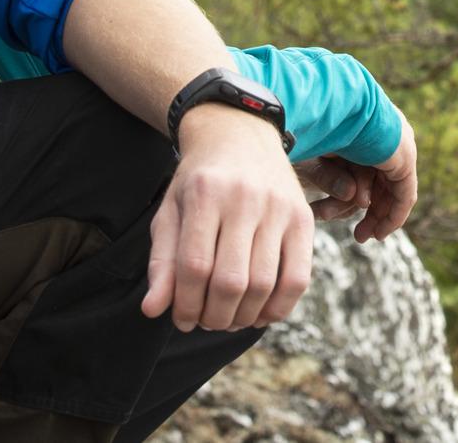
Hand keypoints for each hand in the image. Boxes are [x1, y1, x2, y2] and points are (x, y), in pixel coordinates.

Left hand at [141, 106, 314, 332]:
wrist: (240, 135)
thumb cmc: (199, 182)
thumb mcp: (170, 212)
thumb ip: (161, 262)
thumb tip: (153, 310)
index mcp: (205, 193)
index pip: (194, 266)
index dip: (186, 304)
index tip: (181, 320)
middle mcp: (245, 198)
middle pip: (231, 281)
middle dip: (214, 316)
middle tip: (206, 321)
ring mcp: (279, 207)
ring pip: (263, 285)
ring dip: (243, 317)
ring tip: (229, 318)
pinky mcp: (304, 218)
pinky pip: (298, 279)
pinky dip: (279, 308)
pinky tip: (260, 313)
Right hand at [302, 118, 417, 241]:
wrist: (328, 108)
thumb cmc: (313, 128)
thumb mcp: (319, 161)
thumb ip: (336, 179)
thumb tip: (357, 200)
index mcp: (366, 127)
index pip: (367, 170)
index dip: (356, 197)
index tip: (345, 215)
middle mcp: (386, 135)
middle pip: (383, 182)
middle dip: (371, 213)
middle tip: (359, 236)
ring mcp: (398, 145)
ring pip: (393, 190)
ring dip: (381, 217)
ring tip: (364, 236)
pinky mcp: (404, 158)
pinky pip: (404, 194)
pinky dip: (393, 215)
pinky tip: (380, 231)